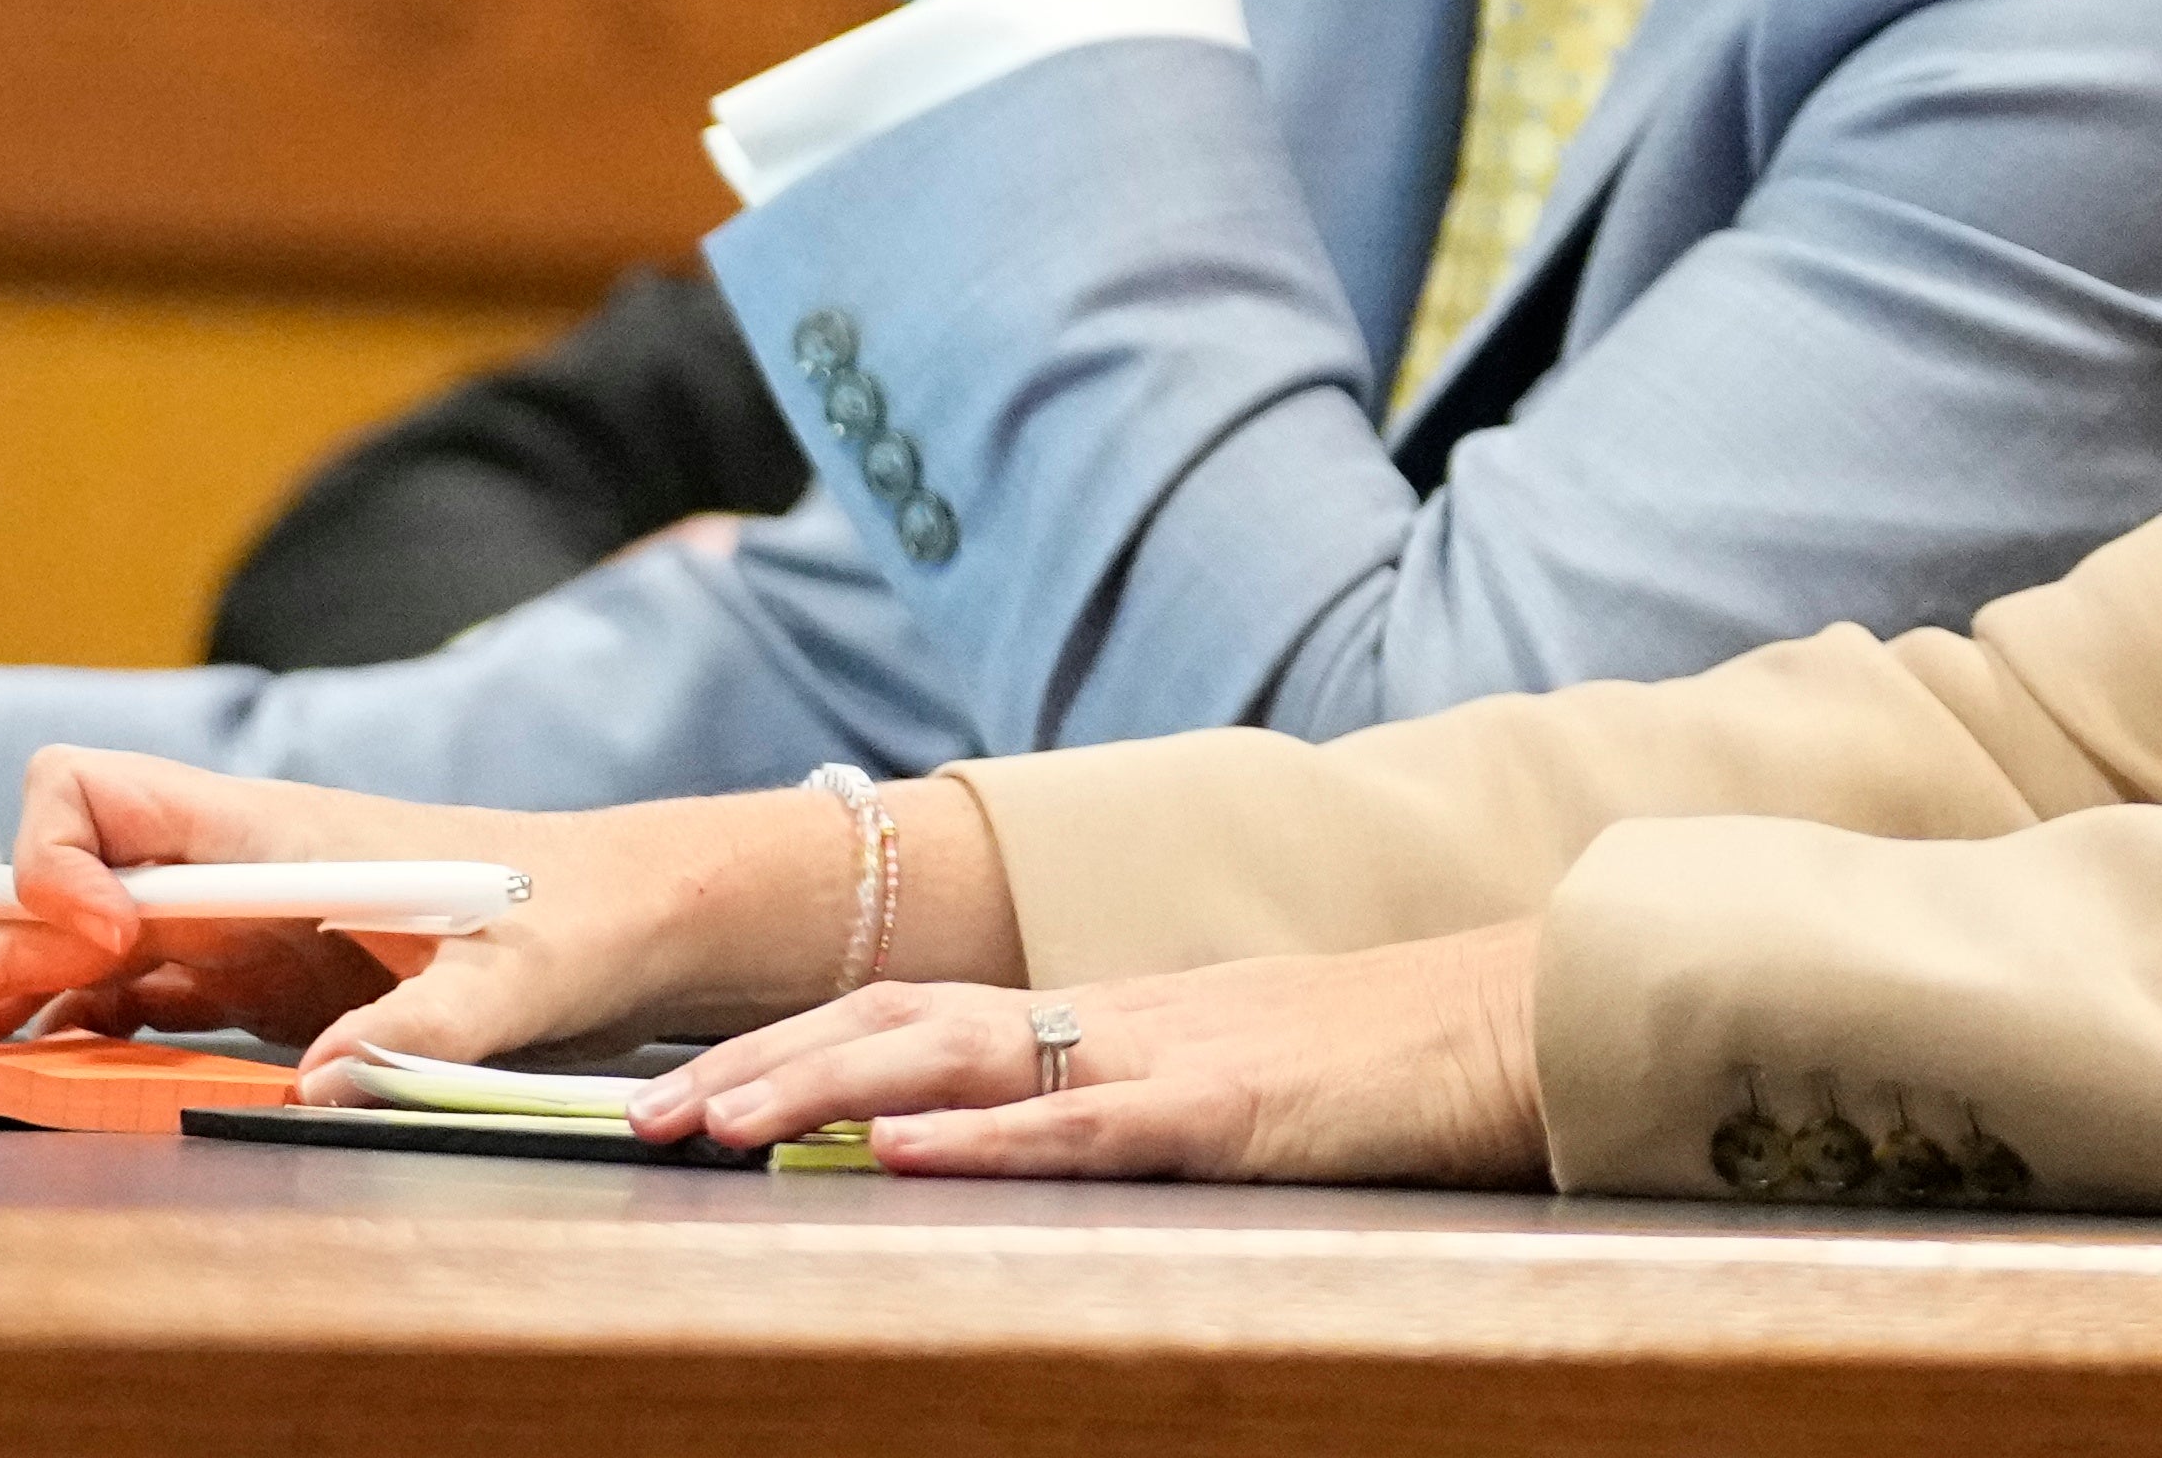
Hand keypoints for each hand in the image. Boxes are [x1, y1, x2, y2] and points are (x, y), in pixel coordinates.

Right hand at [0, 748, 866, 1063]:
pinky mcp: (253, 985)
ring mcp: (234, 929)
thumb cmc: (594, 912)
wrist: (644, 913)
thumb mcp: (534, 970)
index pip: (96, 793)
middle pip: (44, 892)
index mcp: (278, 832)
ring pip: (63, 955)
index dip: (55, 861)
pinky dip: (53, 1044)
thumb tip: (333, 1083)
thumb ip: (442, 1022)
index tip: (104, 941)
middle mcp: (233, 870)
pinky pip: (120, 1008)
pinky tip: (5, 1095)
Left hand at [627, 923, 1547, 1184]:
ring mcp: (1172, 1055)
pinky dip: (988, 1135)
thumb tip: (1015, 1146)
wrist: (1522, 1020)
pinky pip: (1089, 1122)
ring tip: (717, 1121)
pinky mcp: (1234, 1112)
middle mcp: (1117, 1018)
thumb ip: (1125, 1102)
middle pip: (904, 1018)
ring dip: (826, 1086)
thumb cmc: (1388, 1065)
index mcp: (1112, 1015)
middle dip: (762, 1062)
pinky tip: (905, 1152)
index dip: (793, 1039)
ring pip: (966, 1055)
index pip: (917, 1010)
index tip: (680, 1084)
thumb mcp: (1232, 1076)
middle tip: (639, 1116)